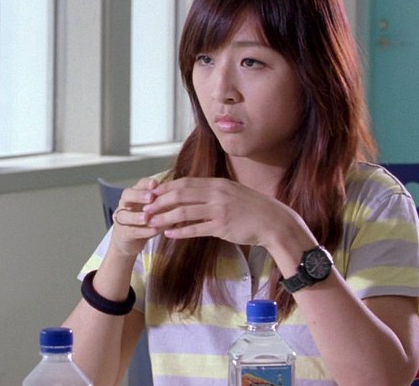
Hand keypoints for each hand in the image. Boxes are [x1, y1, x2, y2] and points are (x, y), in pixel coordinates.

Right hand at [109, 177, 163, 256]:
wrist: (131, 241)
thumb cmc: (146, 221)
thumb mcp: (156, 209)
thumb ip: (164, 202)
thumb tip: (181, 197)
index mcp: (135, 195)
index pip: (138, 185)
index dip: (146, 184)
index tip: (155, 184)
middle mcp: (125, 204)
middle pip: (127, 195)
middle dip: (138, 195)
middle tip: (150, 197)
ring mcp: (122, 219)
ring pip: (124, 215)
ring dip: (136, 216)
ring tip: (147, 217)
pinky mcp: (123, 234)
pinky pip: (131, 231)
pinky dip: (143, 231)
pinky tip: (153, 230)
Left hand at [142, 177, 313, 251]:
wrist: (273, 221)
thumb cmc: (251, 208)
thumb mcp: (231, 193)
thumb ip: (211, 192)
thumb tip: (190, 195)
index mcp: (216, 184)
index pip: (185, 183)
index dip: (166, 188)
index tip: (152, 194)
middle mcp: (216, 194)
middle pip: (180, 195)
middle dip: (160, 202)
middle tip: (146, 208)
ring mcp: (219, 210)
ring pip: (184, 212)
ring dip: (165, 218)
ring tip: (152, 222)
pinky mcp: (222, 227)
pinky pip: (196, 229)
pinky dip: (181, 232)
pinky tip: (169, 234)